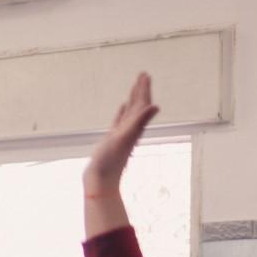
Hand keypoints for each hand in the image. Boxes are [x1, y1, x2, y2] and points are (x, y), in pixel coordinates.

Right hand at [84, 73, 158, 195]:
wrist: (100, 181)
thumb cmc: (109, 162)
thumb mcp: (124, 139)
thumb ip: (139, 122)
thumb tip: (156, 106)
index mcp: (134, 128)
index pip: (141, 104)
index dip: (144, 90)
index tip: (145, 75)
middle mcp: (130, 130)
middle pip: (138, 106)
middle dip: (141, 90)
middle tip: (143, 75)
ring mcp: (121, 134)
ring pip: (130, 112)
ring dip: (133, 99)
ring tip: (134, 87)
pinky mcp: (112, 139)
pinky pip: (119, 121)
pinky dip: (122, 112)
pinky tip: (122, 106)